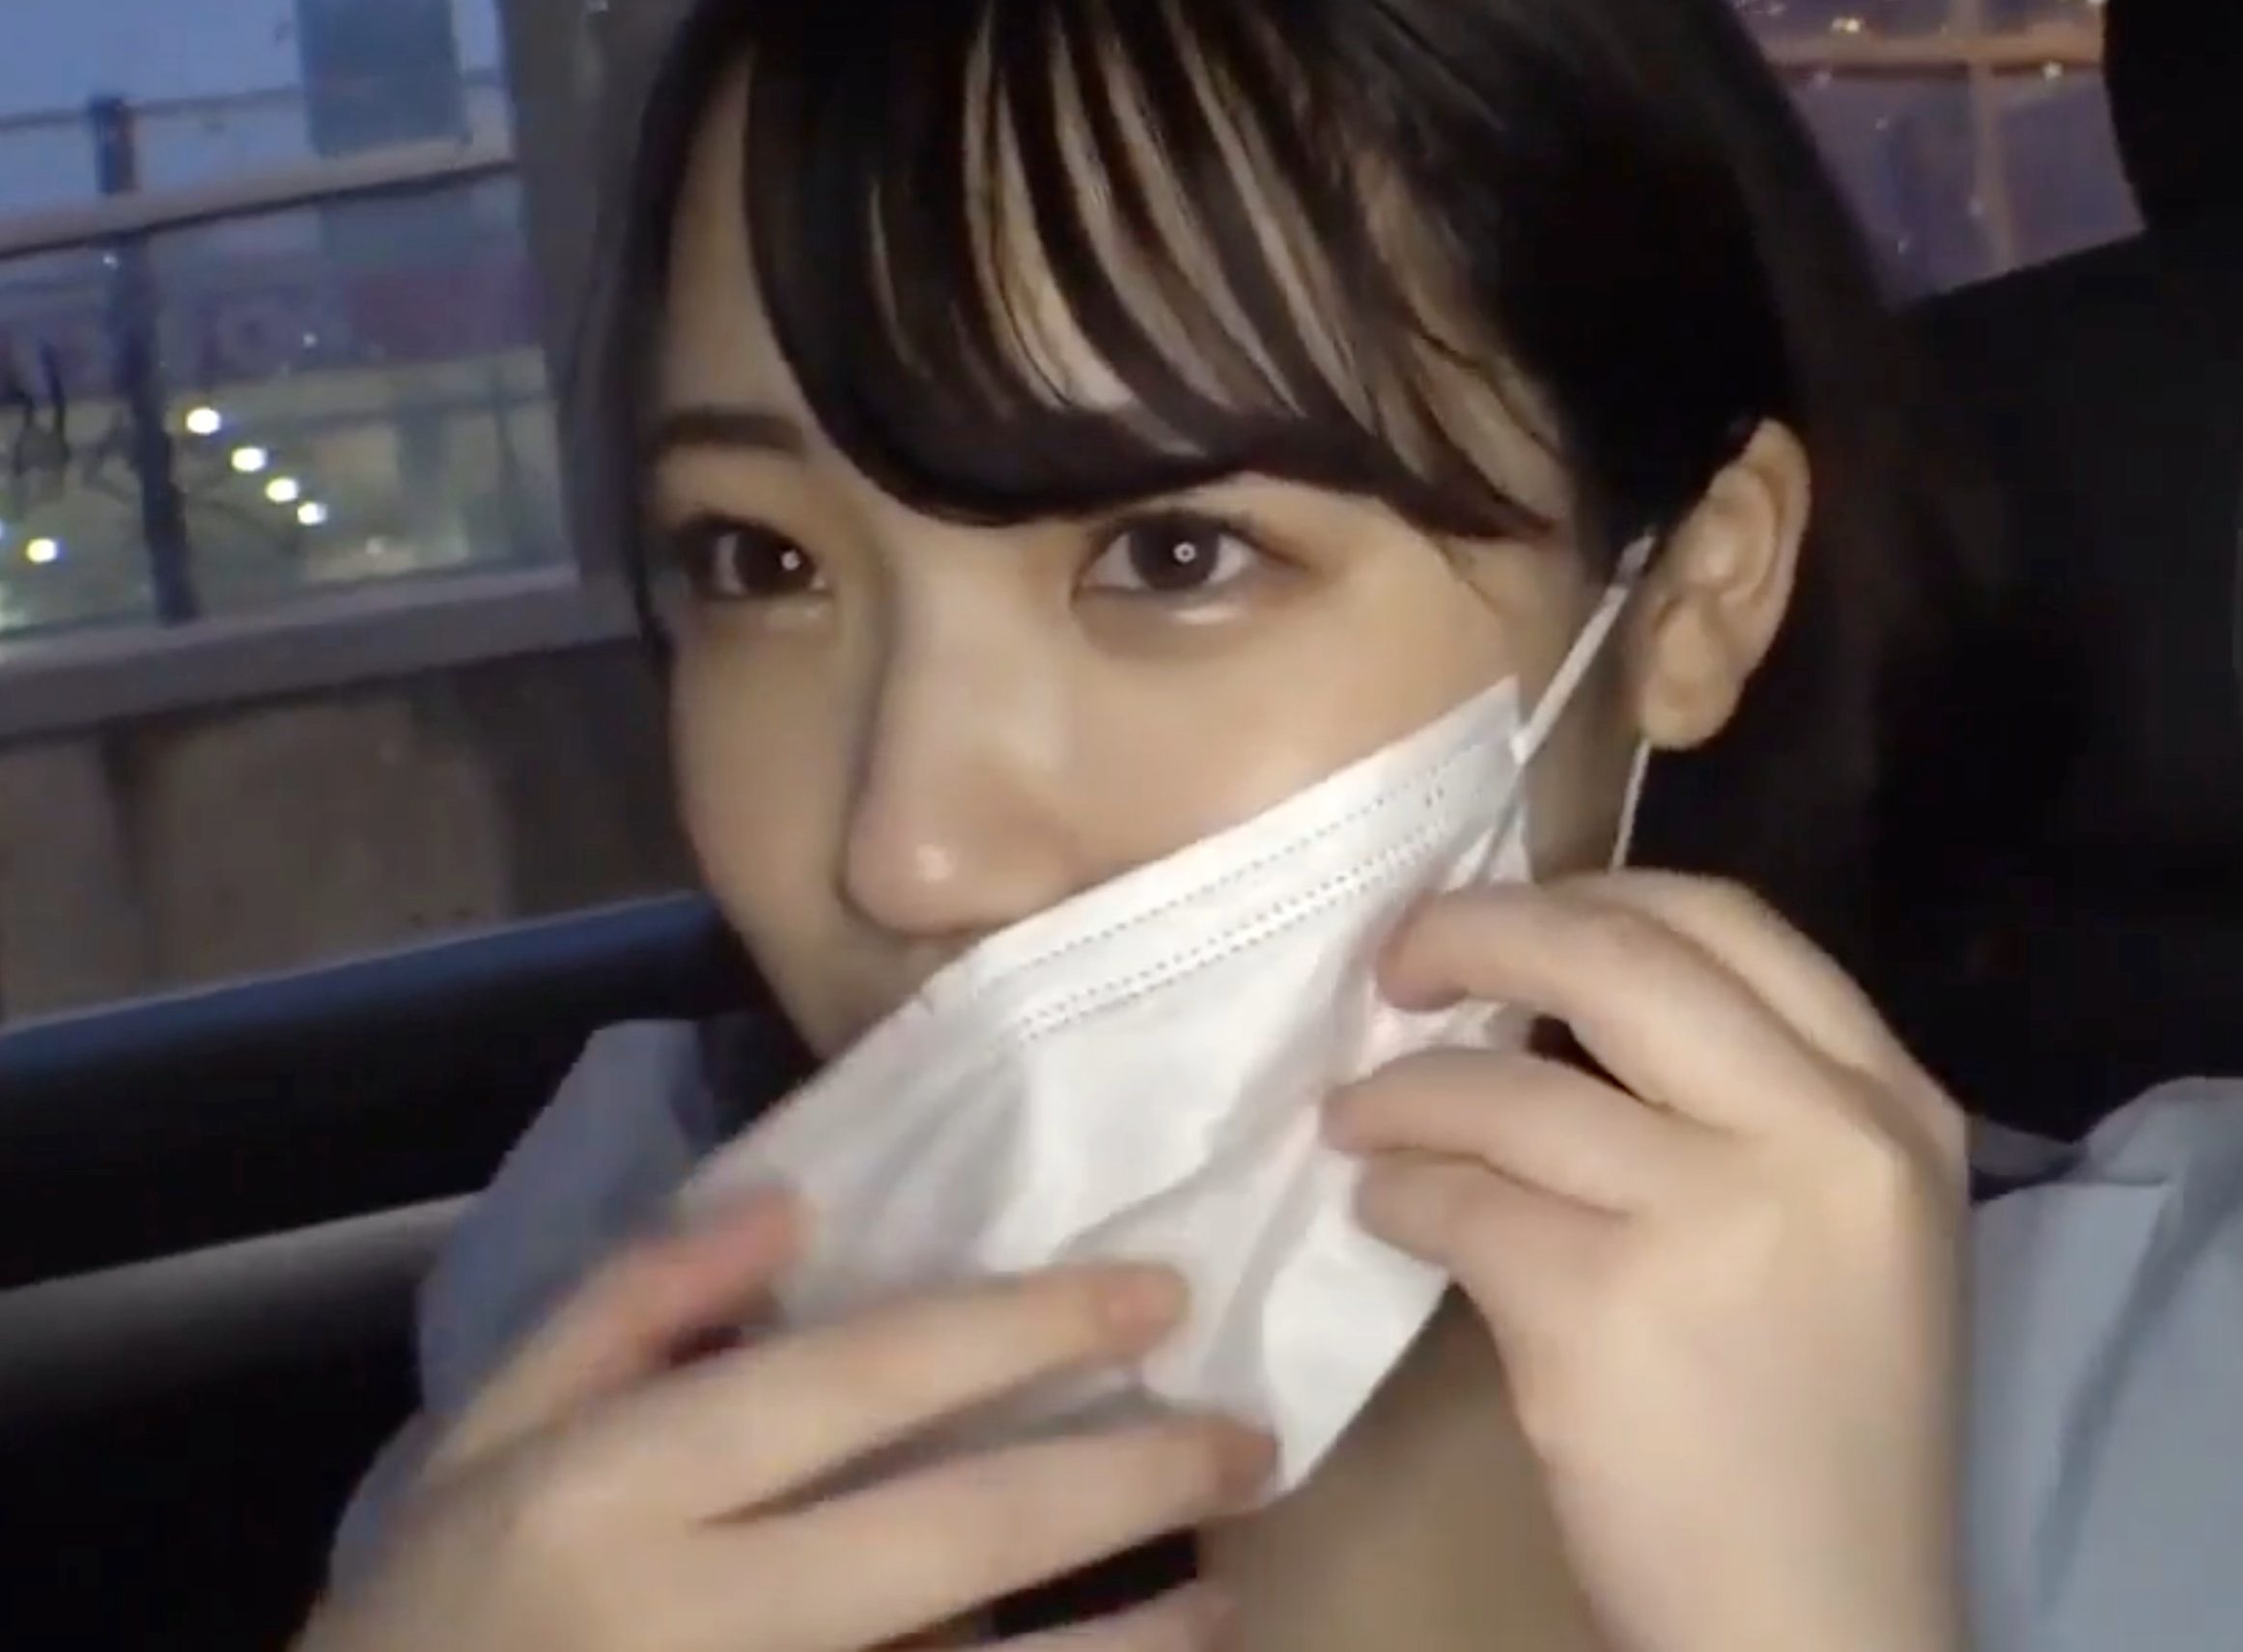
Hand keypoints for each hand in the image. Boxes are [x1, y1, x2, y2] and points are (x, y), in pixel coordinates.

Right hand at [295, 1193, 1264, 1651]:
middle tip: (1244, 1435)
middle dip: (1120, 1477)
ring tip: (1228, 1591)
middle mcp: (698, 1615)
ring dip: (1121, 1645)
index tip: (1150, 1294)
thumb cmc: (431, 1610)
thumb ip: (628, 1309)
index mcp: (616, 1490)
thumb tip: (793, 1200)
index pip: (853, 1380)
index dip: (1018, 1330)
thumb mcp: (484, 1432)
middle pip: (952, 1530)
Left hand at [1325, 874, 1970, 1651]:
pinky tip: (1386, 1211)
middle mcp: (1822, 1135)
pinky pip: (1457, 1202)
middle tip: (1397, 963)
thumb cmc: (1825, 1435)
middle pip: (1613, 955)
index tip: (1506, 915)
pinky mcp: (1605, 1305)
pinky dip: (1397, 1194)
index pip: (1727, 920)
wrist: (1822, 1626)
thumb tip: (1544, 998)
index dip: (1589, 893)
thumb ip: (1747, 1104)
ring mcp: (1715, 1215)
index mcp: (1891, 1106)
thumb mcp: (1848, 1235)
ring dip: (1403, 1093)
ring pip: (1505, 1085)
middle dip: (1475, 934)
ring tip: (1360, 1118)